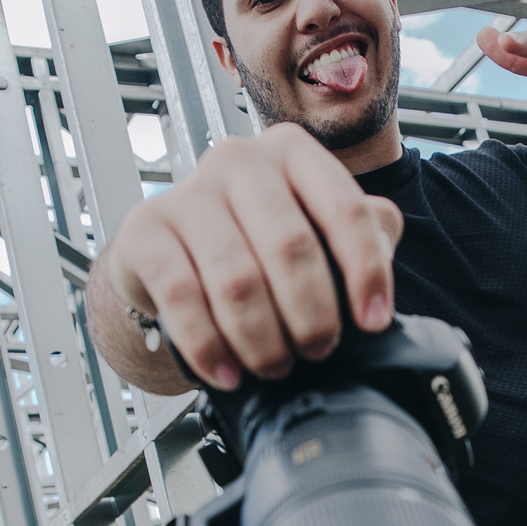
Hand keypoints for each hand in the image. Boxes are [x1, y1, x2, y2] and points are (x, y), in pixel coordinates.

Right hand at [104, 123, 403, 388]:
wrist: (171, 256)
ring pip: (237, 280)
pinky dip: (209, 346)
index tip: (373, 323)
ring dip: (262, 339)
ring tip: (274, 366)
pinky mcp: (145, 230)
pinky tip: (228, 372)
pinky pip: (182, 298)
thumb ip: (365, 236)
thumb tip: (381, 277)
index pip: (345, 209)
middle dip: (312, 315)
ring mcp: (188, 192)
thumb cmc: (255, 241)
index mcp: (293, 153)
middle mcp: (239, 160)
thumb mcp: (318, 227)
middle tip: (317, 351)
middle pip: (290, 247)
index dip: (366, 272)